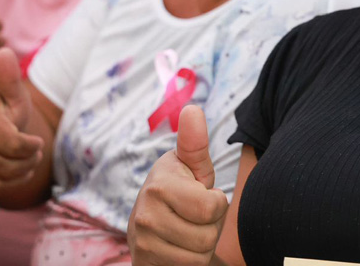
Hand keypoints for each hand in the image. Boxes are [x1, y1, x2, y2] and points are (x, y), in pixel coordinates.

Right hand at [0, 48, 43, 201]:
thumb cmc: (9, 110)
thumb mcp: (16, 95)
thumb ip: (10, 78)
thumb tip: (4, 50)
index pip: (15, 146)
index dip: (33, 147)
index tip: (38, 141)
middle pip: (8, 168)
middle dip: (29, 162)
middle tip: (33, 153)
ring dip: (18, 176)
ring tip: (24, 163)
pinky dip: (0, 188)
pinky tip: (6, 173)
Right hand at [130, 105, 228, 265]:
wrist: (152, 231)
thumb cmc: (181, 193)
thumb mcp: (191, 168)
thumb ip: (195, 142)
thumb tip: (192, 108)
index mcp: (160, 184)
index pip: (212, 207)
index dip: (217, 204)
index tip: (201, 196)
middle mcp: (144, 214)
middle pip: (207, 236)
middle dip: (210, 228)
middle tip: (193, 217)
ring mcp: (142, 243)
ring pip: (199, 257)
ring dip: (201, 247)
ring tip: (186, 232)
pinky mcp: (143, 263)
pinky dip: (190, 263)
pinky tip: (178, 249)